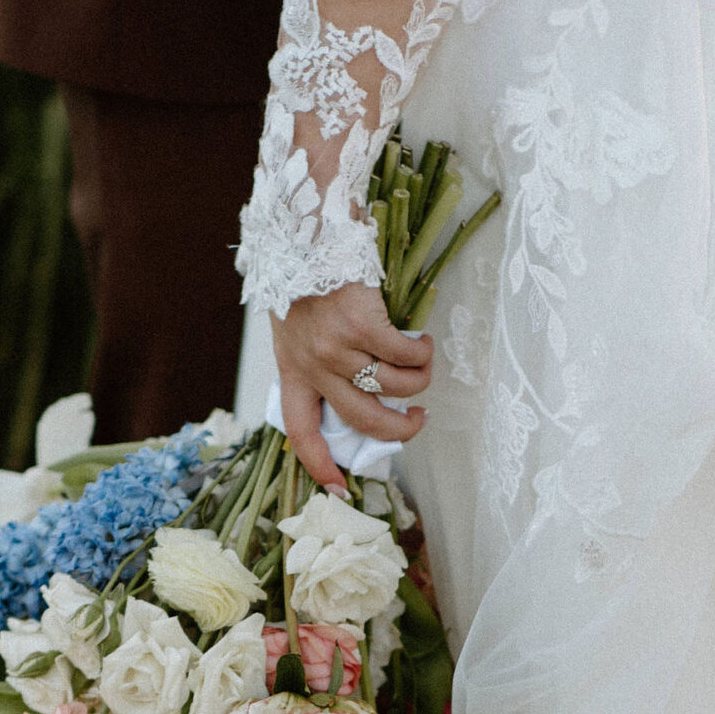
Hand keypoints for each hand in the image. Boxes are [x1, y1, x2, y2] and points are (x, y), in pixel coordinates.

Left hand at [272, 284, 432, 493]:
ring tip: (422, 363)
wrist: (308, 225)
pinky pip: (406, 355)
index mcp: (292, 369)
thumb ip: (315, 359)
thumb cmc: (306, 272)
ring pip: (394, 386)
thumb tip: (357, 388)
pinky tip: (422, 341)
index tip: (338, 488)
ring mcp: (337, 346)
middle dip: (400, 430)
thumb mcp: (295, 325)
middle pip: (362, 420)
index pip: (301, 431)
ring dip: (419, 381)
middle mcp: (313, 364)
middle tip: (418, 420)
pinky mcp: (362, 323)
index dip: (320, 464)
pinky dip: (422, 353)